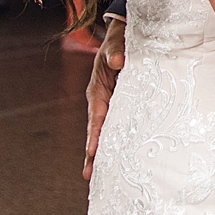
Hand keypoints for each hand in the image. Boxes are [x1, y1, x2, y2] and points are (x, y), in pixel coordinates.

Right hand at [84, 18, 125, 179]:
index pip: (96, 116)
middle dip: (94, 153)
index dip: (94, 134)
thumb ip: (116, 52)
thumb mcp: (116, 43)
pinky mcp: (123, 105)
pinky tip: (123, 158)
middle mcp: (102, 101)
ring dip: (106, 152)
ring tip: (102, 177)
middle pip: (98, 131)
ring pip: (108, 132)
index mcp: (98, 89)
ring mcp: (112, 105)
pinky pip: (120, 125)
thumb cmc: (120, 40)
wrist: (125, 37)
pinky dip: (120, 141)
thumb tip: (117, 61)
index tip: (92, 151)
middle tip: (89, 176)